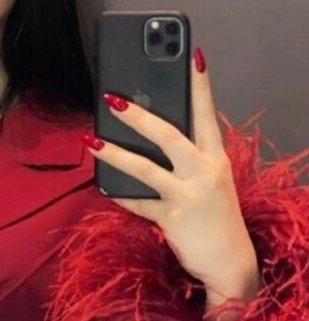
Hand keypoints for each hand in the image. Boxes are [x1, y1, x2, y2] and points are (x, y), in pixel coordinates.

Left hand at [83, 46, 261, 303]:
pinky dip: (118, 194)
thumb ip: (189, 159)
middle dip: (139, 116)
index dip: (200, 86)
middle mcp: (205, 173)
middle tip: (112, 99)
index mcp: (215, 159)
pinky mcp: (172, 219)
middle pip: (170, 136)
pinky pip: (137, 203)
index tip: (193, 56)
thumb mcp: (211, 182)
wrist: (231, 264)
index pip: (207, 115)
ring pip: (146, 169)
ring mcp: (188, 197)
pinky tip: (101, 185)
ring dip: (115, 153)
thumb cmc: (215, 217)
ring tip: (91, 141)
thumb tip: (151, 133)